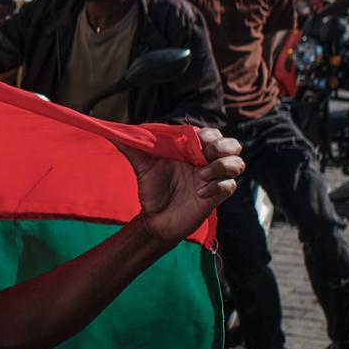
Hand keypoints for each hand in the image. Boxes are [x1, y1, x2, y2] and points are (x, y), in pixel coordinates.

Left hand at [120, 128, 244, 244]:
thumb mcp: (141, 165)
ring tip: (201, 175)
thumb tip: (110, 129)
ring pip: (237, 163)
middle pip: (232, 144)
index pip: (211, 133)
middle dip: (223, 146)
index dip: (208, 134)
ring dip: (223, 165)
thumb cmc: (152, 188)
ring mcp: (214, 178)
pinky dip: (218, 187)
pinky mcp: (217, 196)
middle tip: (205, 154)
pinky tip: (199, 193)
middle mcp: (206, 161)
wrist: (154, 218)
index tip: (194, 140)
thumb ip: (131, 146)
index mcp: (192, 150)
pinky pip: (230, 186)